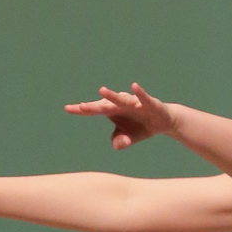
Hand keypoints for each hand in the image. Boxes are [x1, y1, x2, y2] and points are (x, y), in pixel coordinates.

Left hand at [64, 83, 179, 149]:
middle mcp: (122, 105)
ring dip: (112, 96)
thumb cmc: (141, 126)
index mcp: (113, 111)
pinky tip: (134, 86)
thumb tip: (117, 145)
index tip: (67, 108)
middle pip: (105, 106)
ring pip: (122, 100)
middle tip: (81, 107)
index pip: (95, 110)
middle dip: (94, 106)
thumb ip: (120, 142)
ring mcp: (135, 103)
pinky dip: (139, 93)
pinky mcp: (149, 103)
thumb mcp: (129, 139)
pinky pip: (143, 98)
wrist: (163, 121)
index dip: (82, 110)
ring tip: (102, 91)